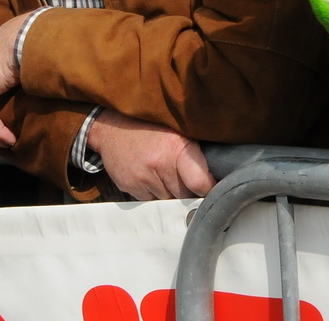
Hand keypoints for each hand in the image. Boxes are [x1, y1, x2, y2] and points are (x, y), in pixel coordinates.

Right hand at [88, 110, 213, 199]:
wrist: (114, 127)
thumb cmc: (153, 127)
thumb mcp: (179, 130)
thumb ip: (195, 152)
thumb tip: (215, 175)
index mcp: (177, 148)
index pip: (199, 182)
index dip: (208, 189)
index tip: (212, 191)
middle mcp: (159, 164)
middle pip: (183, 194)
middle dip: (188, 190)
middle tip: (187, 179)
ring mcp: (141, 177)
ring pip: (166, 199)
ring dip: (170, 192)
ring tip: (167, 175)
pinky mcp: (128, 186)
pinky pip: (149, 200)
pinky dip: (153, 193)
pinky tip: (151, 177)